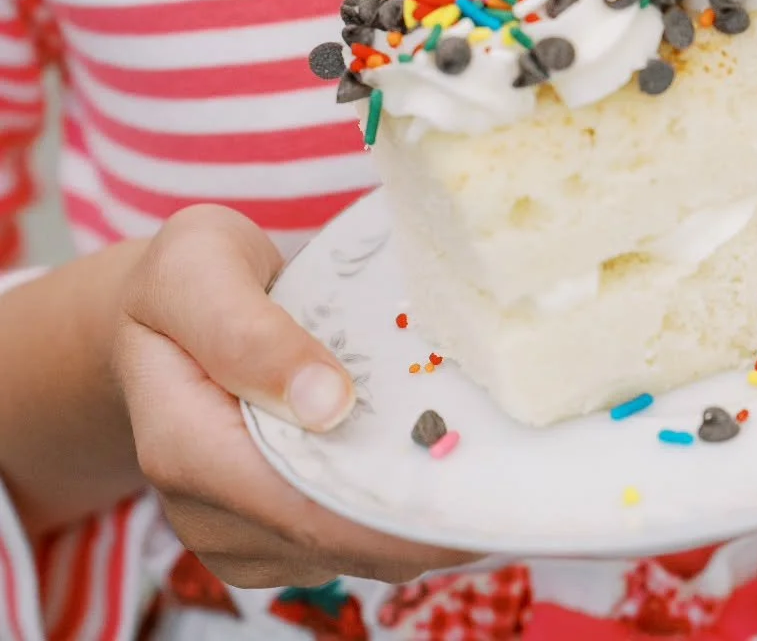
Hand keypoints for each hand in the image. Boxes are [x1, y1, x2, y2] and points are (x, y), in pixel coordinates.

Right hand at [113, 205, 474, 588]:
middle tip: (525, 476)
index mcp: (188, 452)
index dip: (396, 514)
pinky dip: (412, 503)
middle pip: (345, 540)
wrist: (167, 311)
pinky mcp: (284, 531)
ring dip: (430, 511)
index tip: (479, 496)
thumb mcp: (197, 272)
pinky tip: (458, 459)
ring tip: (503, 458)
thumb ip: (249, 334)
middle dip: (435, 517)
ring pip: (362, 547)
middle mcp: (216, 516)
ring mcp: (252, 534)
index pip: (303, 509)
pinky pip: (362, 534)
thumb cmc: (184, 281)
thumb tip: (328, 404)